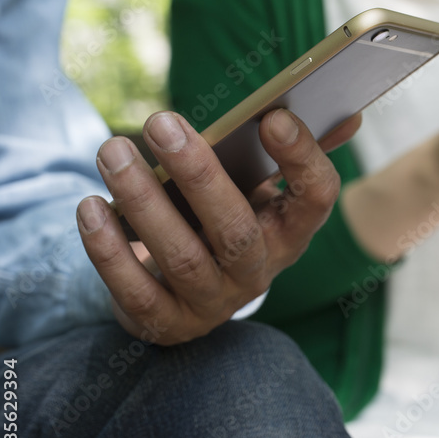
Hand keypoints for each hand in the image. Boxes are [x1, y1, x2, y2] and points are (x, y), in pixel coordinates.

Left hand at [76, 109, 359, 345]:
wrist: (183, 294)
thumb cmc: (221, 222)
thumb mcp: (257, 191)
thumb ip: (291, 153)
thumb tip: (348, 113)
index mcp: (290, 231)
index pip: (316, 200)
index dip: (302, 160)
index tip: (271, 117)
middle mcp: (259, 272)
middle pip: (237, 231)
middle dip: (199, 175)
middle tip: (160, 122)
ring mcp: (214, 303)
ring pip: (182, 258)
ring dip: (143, 202)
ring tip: (111, 152)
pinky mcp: (167, 324)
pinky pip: (137, 293)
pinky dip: (109, 250)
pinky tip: (90, 206)